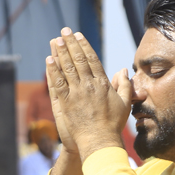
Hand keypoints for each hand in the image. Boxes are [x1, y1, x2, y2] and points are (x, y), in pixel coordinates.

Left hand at [46, 28, 131, 159]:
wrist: (100, 142)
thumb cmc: (113, 125)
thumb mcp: (125, 103)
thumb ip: (124, 85)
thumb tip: (123, 70)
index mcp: (103, 84)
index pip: (92, 60)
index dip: (84, 46)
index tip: (78, 36)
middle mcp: (89, 86)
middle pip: (78, 60)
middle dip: (70, 44)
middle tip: (64, 32)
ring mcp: (77, 94)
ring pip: (67, 69)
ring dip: (61, 53)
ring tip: (55, 40)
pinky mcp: (66, 103)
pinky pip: (58, 84)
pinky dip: (53, 71)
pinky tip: (49, 60)